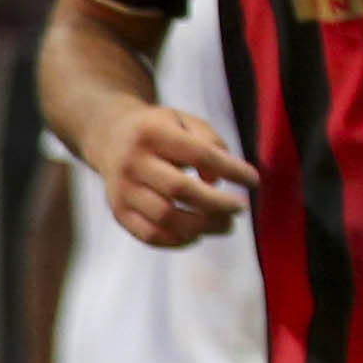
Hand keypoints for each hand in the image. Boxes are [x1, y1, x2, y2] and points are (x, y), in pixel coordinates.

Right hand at [84, 103, 252, 247]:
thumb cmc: (159, 130)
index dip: (231, 171)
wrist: (109, 136)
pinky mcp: (118, 212)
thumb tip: (216, 181)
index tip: (253, 181)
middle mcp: (132, 163)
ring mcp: (121, 190)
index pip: (200, 155)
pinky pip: (150, 235)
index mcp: (152, 133)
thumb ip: (209, 143)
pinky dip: (179, 240)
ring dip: (202, 226)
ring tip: (224, 224)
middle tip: (240, 208)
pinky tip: (198, 234)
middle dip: (218, 204)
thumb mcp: (185, 121)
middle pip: (180, 190)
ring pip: (165, 218)